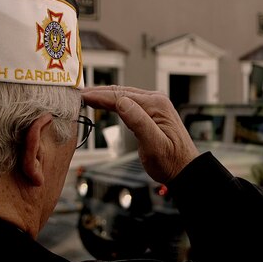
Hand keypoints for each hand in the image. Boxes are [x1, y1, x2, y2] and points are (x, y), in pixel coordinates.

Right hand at [81, 85, 199, 183]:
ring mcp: (155, 106)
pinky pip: (130, 103)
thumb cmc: (171, 162)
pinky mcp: (153, 113)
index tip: (80, 96)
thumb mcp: (154, 145)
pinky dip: (114, 102)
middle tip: (77, 93)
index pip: (120, 96)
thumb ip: (138, 122)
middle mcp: (156, 101)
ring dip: (105, 96)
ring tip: (86, 96)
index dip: (99, 96)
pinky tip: (105, 104)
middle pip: (121, 92)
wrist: (185, 169)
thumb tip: (121, 102)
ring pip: (124, 96)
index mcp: (155, 105)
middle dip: (99, 92)